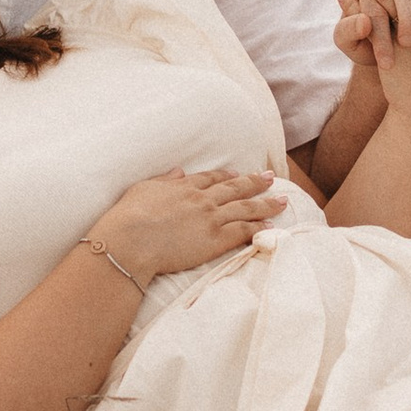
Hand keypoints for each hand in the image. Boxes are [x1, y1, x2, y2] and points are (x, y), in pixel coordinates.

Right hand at [91, 164, 283, 286]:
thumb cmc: (128, 216)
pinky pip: (242, 231)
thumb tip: (179, 171)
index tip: (238, 174)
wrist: (130, 240)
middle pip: (235, 188)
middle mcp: (202, 199)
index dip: (226, 176)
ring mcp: (210, 219)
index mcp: (184, 186)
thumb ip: (164, 180)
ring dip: (265, 203)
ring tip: (282, 201)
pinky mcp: (215, 240)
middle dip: (255, 182)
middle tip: (270, 177)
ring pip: (245, 208)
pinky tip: (270, 225)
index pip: (211, 179)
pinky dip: (257, 227)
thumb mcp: (144, 189)